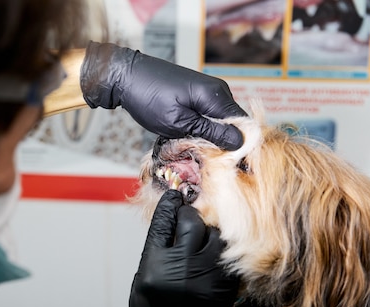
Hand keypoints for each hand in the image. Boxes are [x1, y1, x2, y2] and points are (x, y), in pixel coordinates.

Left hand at [80, 42, 247, 149]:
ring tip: (192, 148)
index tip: (230, 167)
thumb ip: (210, 132)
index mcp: (216, 96)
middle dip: (224, 144)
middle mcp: (218, 91)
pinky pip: (209, 116)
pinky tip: (187, 136)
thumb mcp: (178, 122)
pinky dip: (201, 129)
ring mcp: (208, 91)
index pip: (244, 126)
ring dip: (211, 138)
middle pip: (234, 125)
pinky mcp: (198, 94)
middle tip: (206, 160)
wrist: (126, 77)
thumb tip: (240, 142)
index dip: (240, 148)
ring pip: (221, 122)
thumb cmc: (148, 98)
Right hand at [129, 190, 238, 306]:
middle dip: (188, 215)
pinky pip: (227, 254)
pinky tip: (213, 250)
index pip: (164, 222)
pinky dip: (220, 248)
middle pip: (192, 222)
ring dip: (207, 231)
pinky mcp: (225, 286)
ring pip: (215, 234)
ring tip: (200, 235)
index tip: (173, 196)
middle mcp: (182, 269)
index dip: (169, 204)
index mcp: (155, 266)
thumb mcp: (141, 280)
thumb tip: (168, 223)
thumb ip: (155, 250)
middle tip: (186, 216)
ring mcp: (207, 277)